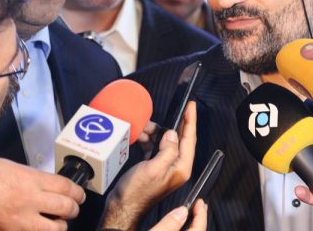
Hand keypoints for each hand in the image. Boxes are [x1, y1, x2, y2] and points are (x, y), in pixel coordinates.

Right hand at [0, 157, 84, 230]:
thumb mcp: (11, 168)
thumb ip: (33, 178)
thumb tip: (47, 185)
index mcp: (30, 181)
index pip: (66, 187)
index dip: (78, 192)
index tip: (80, 194)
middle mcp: (28, 201)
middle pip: (65, 208)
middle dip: (73, 209)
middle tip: (73, 208)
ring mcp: (18, 221)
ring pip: (53, 230)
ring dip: (59, 227)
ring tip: (57, 223)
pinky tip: (36, 229)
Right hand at [101, 101, 197, 229]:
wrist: (121, 206)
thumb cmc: (136, 193)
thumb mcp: (154, 168)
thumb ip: (168, 150)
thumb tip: (173, 134)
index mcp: (181, 168)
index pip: (190, 139)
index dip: (190, 120)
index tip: (191, 105)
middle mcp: (176, 166)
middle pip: (179, 138)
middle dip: (172, 124)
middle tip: (171, 110)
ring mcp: (166, 166)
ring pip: (166, 140)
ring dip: (156, 131)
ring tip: (145, 127)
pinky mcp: (155, 166)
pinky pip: (156, 146)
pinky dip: (149, 139)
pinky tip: (142, 136)